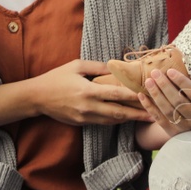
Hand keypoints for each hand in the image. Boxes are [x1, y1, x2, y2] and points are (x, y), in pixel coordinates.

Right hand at [28, 60, 150, 125]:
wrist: (37, 97)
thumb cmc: (56, 78)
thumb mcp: (76, 66)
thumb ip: (97, 67)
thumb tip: (115, 67)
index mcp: (87, 90)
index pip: (116, 94)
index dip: (133, 95)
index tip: (147, 95)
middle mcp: (88, 106)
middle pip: (118, 112)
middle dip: (137, 114)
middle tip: (153, 114)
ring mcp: (85, 117)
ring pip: (112, 120)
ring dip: (129, 118)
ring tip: (144, 117)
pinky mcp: (82, 123)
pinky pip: (103, 122)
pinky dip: (115, 120)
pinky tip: (125, 117)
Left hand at [136, 67, 190, 139]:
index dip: (181, 82)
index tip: (170, 71)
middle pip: (179, 101)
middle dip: (165, 86)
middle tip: (155, 72)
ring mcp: (184, 127)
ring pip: (168, 110)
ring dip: (156, 95)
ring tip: (148, 81)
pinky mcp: (172, 131)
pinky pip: (158, 118)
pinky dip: (149, 107)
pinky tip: (141, 95)